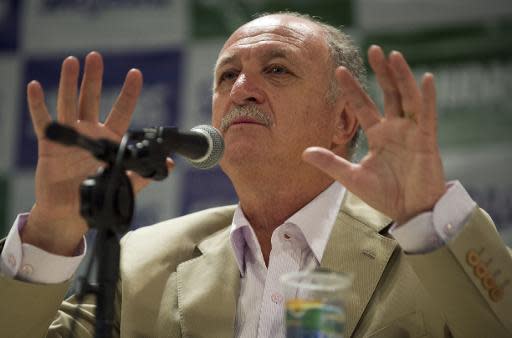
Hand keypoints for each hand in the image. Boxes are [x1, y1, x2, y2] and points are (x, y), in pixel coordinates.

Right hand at [22, 52, 172, 254]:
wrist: (71, 211)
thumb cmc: (97, 194)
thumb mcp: (124, 184)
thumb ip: (144, 173)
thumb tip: (168, 164)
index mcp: (108, 139)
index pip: (121, 111)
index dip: (129, 93)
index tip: (135, 73)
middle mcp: (89, 132)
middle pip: (92, 99)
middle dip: (94, 78)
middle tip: (96, 56)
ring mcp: (69, 136)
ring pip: (69, 103)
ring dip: (70, 82)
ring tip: (72, 62)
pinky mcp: (49, 144)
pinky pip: (43, 122)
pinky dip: (38, 105)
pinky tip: (35, 87)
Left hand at [303, 45, 445, 223]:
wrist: (410, 212)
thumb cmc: (385, 195)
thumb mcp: (352, 177)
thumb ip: (331, 163)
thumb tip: (304, 152)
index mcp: (378, 135)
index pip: (363, 106)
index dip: (352, 89)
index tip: (339, 70)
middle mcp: (394, 129)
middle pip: (388, 94)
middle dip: (381, 73)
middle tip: (373, 49)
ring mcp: (412, 133)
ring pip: (407, 98)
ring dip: (402, 77)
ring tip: (394, 55)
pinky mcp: (426, 141)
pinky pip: (428, 116)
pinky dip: (428, 97)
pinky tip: (426, 78)